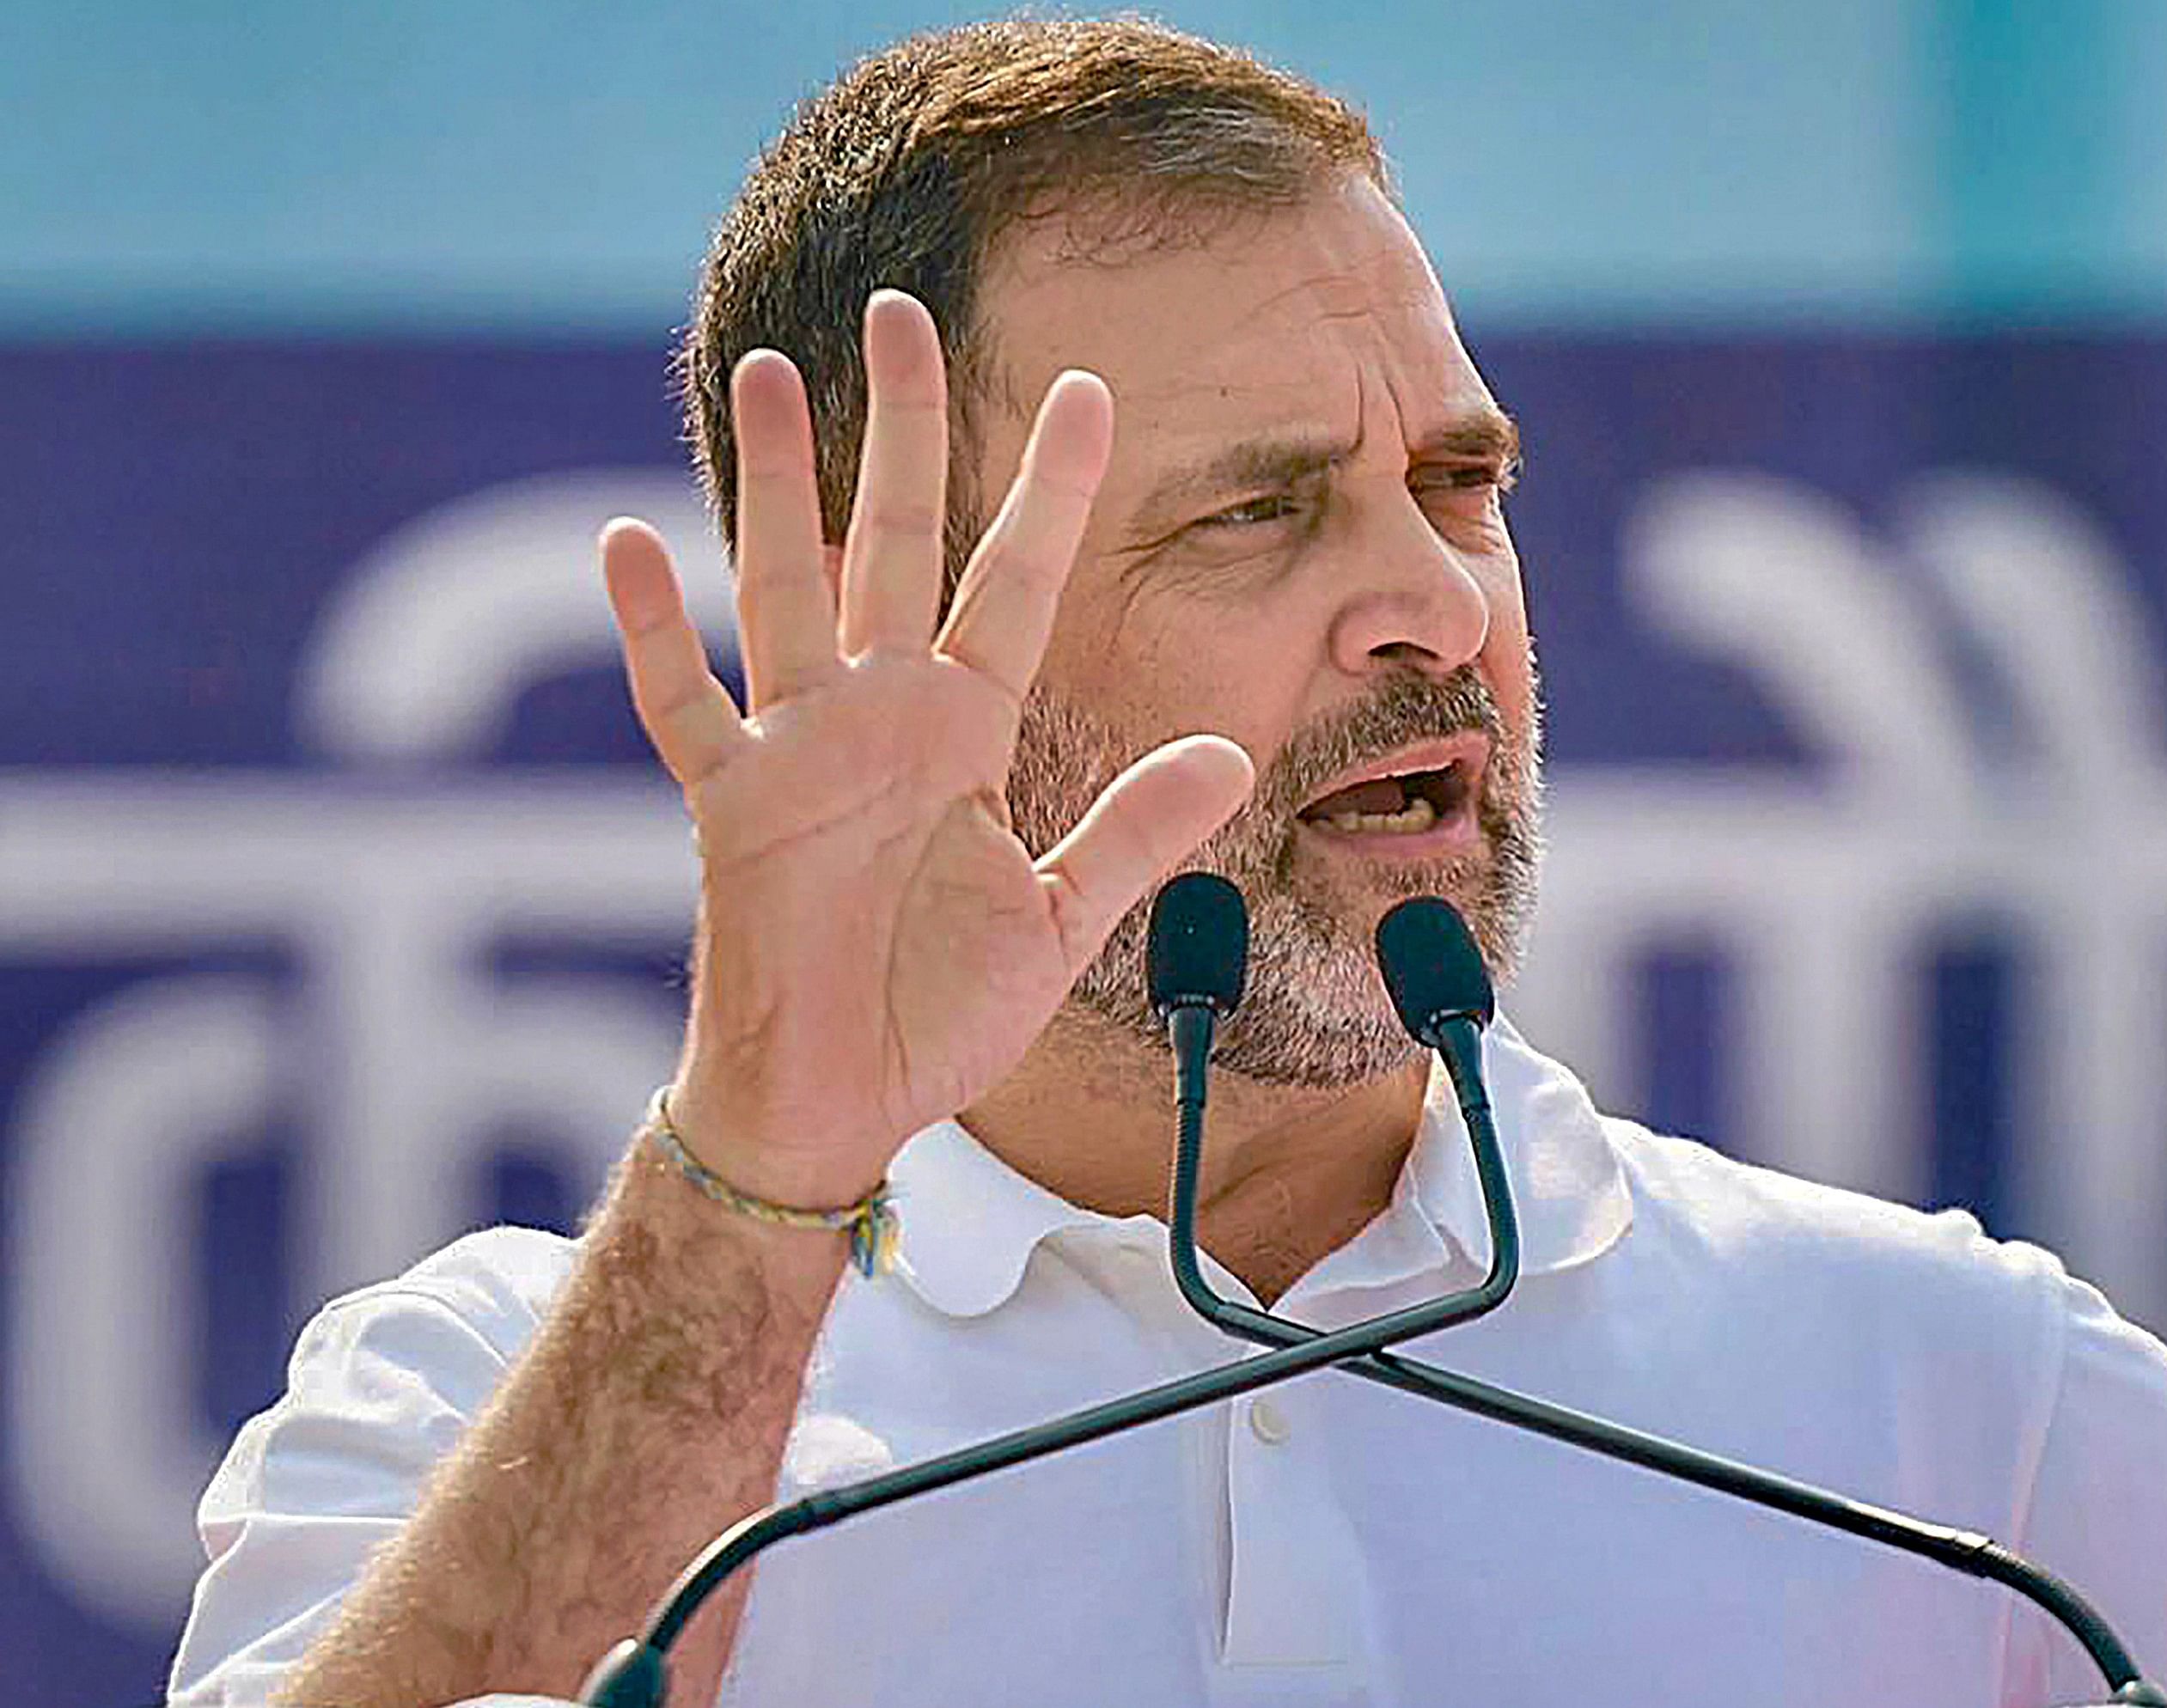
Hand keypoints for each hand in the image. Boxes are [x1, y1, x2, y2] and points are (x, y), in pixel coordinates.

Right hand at [598, 289, 1252, 1206]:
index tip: (1090, 392)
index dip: (1052, 492)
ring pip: (782, 583)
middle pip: (894, 541)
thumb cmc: (940, 1013)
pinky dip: (650, 631)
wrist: (843, 1104)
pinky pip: (681, 703)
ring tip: (762, 369)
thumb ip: (1136, 831)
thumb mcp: (1063, 920)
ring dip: (770, 481)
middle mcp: (882, 716)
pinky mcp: (729, 805)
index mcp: (967, 731)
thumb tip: (1230, 752)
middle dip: (901, 430)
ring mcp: (799, 749)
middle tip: (902, 312)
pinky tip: (626, 540)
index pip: (1018, 582)